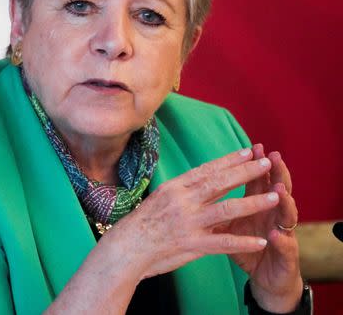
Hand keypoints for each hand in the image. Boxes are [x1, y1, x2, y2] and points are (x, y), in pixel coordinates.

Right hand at [101, 148, 277, 280]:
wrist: (126, 248)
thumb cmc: (141, 224)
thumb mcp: (160, 198)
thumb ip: (182, 190)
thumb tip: (201, 180)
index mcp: (175, 188)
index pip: (207, 170)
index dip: (229, 160)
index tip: (248, 151)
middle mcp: (183, 201)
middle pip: (220, 183)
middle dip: (246, 172)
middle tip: (267, 164)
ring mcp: (188, 222)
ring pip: (227, 209)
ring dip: (253, 203)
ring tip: (274, 198)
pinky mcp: (192, 244)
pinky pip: (223, 242)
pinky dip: (243, 242)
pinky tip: (261, 241)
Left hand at [221, 143, 302, 312]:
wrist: (266, 277)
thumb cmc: (246, 247)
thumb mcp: (230, 225)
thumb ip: (220, 206)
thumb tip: (199, 186)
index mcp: (260, 207)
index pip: (258, 182)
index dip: (254, 167)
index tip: (251, 147)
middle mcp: (274, 216)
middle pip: (277, 191)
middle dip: (275, 174)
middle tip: (273, 157)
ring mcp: (284, 235)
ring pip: (286, 216)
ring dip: (283, 203)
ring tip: (278, 191)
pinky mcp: (287, 257)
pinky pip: (285, 248)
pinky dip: (280, 241)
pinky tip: (275, 235)